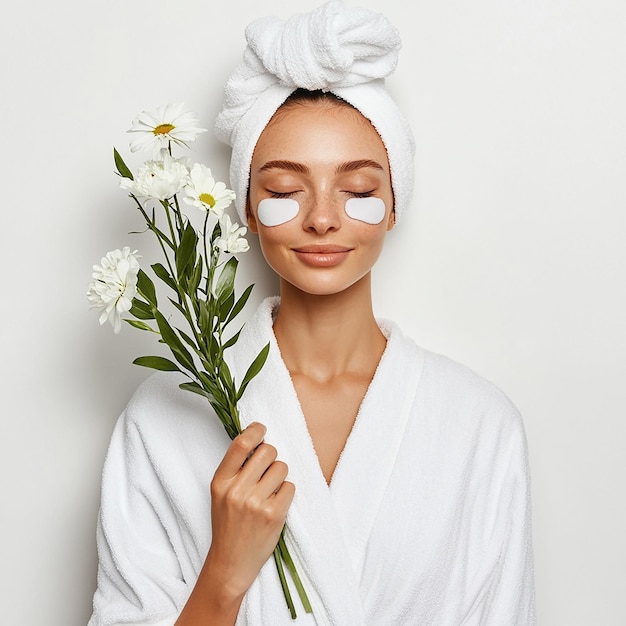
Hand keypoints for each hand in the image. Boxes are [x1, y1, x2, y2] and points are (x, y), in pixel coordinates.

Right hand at [178, 422, 294, 624]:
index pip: (240, 444)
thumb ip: (236, 468)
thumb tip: (258, 439)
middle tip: (266, 470)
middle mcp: (236, 490)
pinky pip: (290, 487)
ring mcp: (255, 503)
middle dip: (272, 457)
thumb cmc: (228, 524)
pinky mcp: (274, 515)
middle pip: (267, 452)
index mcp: (220, 482)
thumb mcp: (221, 493)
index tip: (262, 429)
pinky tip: (275, 504)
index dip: (255, 431)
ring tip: (269, 491)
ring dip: (280, 476)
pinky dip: (286, 493)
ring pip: (282, 468)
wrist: (231, 563)